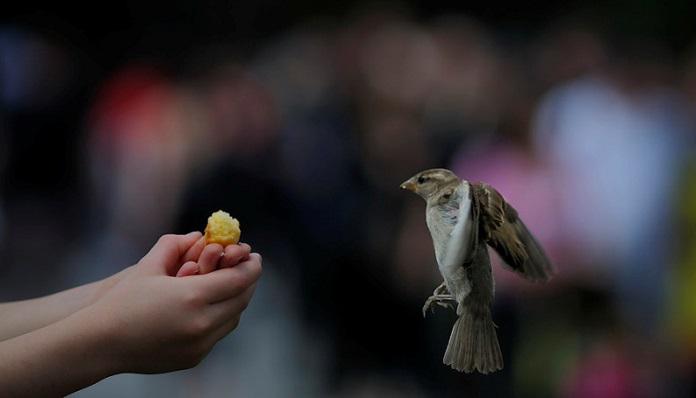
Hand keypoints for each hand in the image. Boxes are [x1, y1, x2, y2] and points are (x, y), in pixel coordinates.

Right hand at [90, 232, 261, 373]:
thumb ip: (175, 244)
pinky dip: (222, 317)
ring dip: (237, 300)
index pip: (239, 279)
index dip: (251, 266)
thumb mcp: (149, 266)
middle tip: (248, 268)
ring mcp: (199, 344)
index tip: (254, 256)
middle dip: (248, 282)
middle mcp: (202, 323)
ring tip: (233, 285)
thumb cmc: (122, 300)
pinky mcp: (194, 358)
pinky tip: (215, 306)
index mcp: (193, 296)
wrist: (101, 343)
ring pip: (233, 318)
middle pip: (241, 299)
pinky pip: (218, 334)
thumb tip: (199, 235)